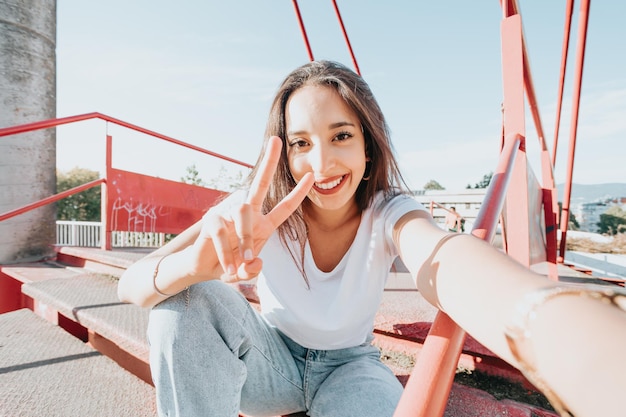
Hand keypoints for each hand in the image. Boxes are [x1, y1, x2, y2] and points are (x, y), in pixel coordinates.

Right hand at [193, 136, 313, 281]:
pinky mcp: (213, 220)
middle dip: (268, 162)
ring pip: (243, 213)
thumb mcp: (245, 271)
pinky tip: (227, 267)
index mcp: (263, 224)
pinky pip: (222, 232)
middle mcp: (248, 214)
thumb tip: (255, 262)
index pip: (285, 206)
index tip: (312, 176)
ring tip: (241, 263)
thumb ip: (252, 271)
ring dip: (245, 240)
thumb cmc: (230, 265)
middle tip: (276, 140)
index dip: (298, 193)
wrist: (204, 269)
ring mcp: (229, 214)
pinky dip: (226, 253)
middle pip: (260, 184)